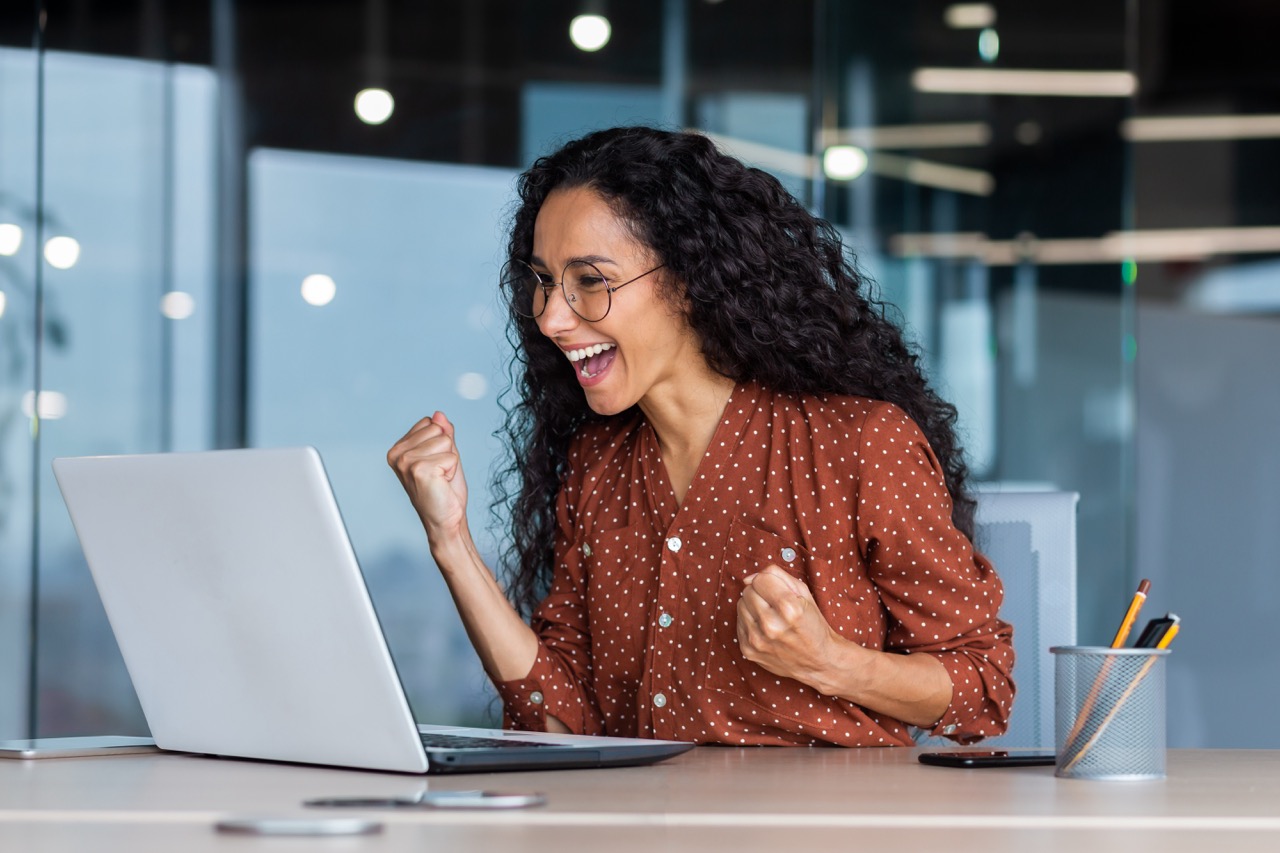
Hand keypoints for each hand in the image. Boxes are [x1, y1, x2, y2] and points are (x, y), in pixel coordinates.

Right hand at [387, 412, 469, 549]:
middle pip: (438, 429)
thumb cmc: (445, 491)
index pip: (430, 423)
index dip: (441, 443)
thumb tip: (438, 414)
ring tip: (441, 479)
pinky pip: (451, 456)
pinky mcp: (419, 469)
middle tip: (440, 474)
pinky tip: (442, 484)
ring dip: (450, 461)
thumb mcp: (445, 455)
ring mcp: (406, 461)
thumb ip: (442, 433)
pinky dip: (452, 470)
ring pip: (445, 441)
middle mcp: (397, 454)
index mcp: (398, 448)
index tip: (436, 465)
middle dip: (447, 451)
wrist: (446, 520)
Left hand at [736, 565, 854, 695]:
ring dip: (753, 607)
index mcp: (789, 609)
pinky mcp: (748, 651)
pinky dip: (750, 621)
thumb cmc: (812, 624)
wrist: (818, 661)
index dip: (769, 581)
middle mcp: (771, 626)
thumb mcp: (803, 593)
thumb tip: (749, 578)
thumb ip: (777, 576)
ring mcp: (758, 640)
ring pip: (740, 605)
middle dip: (761, 593)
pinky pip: (738, 622)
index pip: (760, 579)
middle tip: (775, 604)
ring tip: (770, 615)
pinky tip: (764, 627)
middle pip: (748, 591)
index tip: (779, 590)